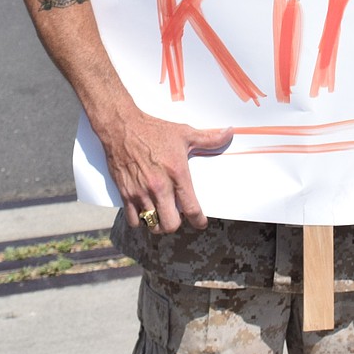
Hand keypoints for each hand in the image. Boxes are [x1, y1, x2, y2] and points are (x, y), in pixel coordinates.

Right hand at [99, 108, 232, 233]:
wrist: (123, 128)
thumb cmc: (154, 130)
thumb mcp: (185, 133)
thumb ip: (209, 138)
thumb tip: (229, 133)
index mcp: (177, 173)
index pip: (191, 207)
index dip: (198, 220)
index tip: (201, 222)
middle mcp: (159, 187)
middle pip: (170, 224)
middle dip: (177, 224)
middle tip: (178, 215)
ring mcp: (140, 192)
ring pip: (152, 225)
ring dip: (159, 223)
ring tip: (162, 213)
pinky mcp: (125, 194)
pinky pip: (133, 220)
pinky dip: (140, 220)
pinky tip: (145, 211)